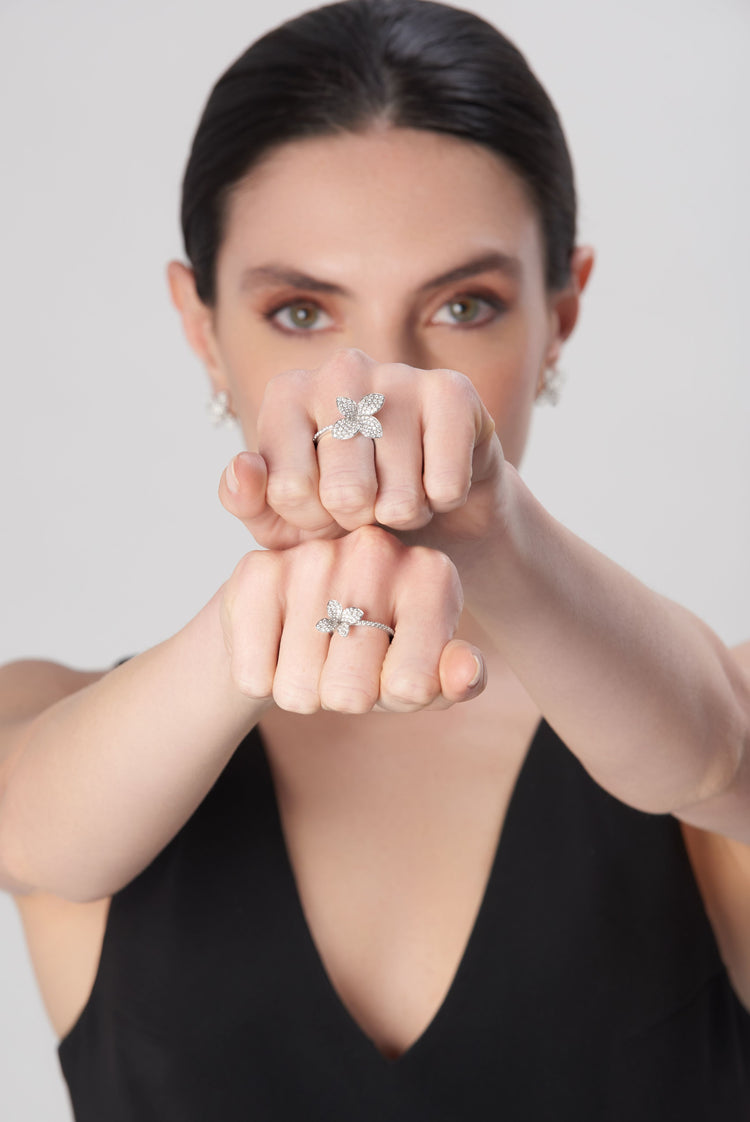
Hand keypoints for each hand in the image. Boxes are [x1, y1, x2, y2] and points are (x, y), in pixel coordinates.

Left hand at [218, 348, 506, 554]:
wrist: (429, 507)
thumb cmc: (344, 511)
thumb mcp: (281, 521)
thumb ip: (246, 501)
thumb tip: (245, 467)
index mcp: (287, 394)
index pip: (290, 491)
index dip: (312, 523)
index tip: (323, 509)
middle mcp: (340, 371)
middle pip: (344, 493)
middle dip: (359, 523)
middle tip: (369, 508)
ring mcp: (399, 374)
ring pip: (399, 497)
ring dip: (404, 517)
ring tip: (403, 496)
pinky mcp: (453, 392)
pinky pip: (444, 484)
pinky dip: (443, 503)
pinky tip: (437, 484)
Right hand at [219, 525, 485, 713]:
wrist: (303, 619)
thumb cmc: (378, 650)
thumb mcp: (425, 674)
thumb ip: (459, 681)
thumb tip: (466, 673)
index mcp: (432, 575)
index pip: (413, 686)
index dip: (396, 698)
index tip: (395, 671)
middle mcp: (377, 552)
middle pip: (352, 692)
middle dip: (345, 699)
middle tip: (346, 667)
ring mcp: (314, 556)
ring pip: (299, 688)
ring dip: (303, 692)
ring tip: (314, 656)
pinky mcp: (258, 570)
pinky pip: (254, 676)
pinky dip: (262, 681)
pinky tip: (278, 648)